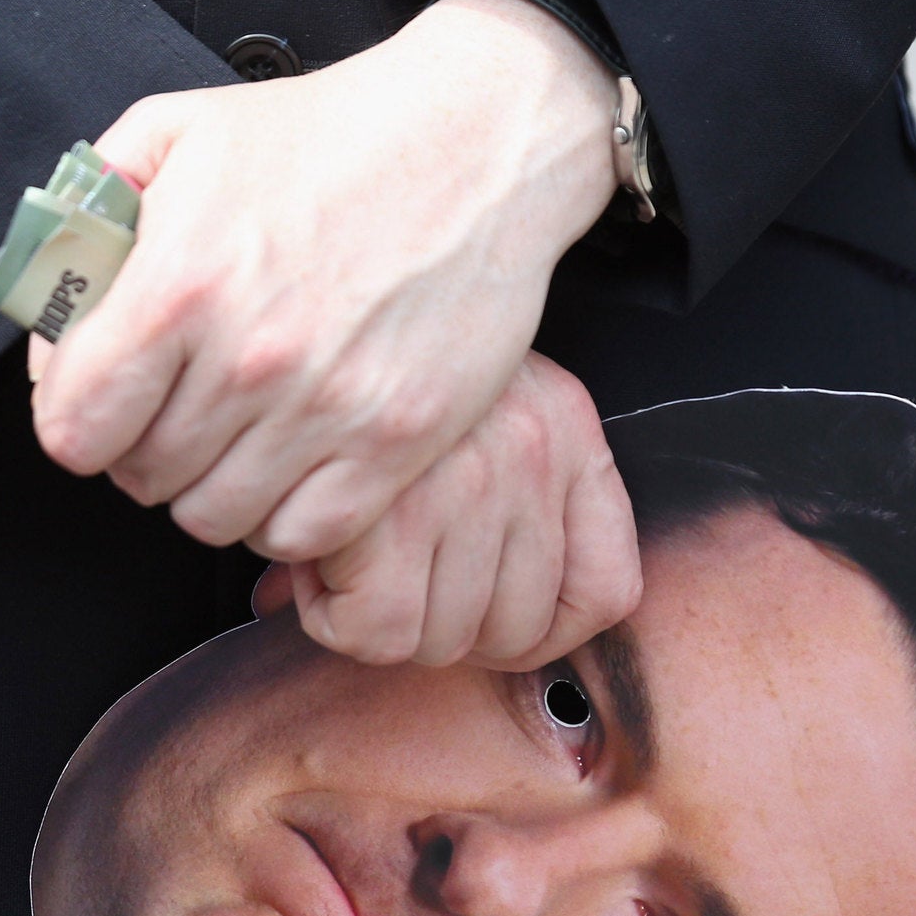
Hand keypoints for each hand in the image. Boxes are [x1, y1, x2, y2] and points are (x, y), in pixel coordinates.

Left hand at [29, 0, 619, 564]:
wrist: (478, 139)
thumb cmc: (323, 134)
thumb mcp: (177, 131)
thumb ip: (88, 214)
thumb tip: (47, 308)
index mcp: (177, 284)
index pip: (72, 429)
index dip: (76, 418)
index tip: (105, 398)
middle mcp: (248, 359)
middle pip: (141, 478)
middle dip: (144, 448)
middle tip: (181, 405)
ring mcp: (327, 408)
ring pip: (215, 519)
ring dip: (212, 485)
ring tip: (237, 433)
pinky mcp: (397, 442)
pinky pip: (302, 534)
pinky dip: (285, 513)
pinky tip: (294, 461)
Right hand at [251, 352, 640, 670]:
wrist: (308, 274)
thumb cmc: (374, 351)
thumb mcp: (469, 394)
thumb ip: (492, 499)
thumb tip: (432, 618)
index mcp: (566, 428)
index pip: (607, 592)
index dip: (544, 633)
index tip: (483, 621)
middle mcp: (531, 456)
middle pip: (513, 632)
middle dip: (439, 624)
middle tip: (383, 574)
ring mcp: (466, 484)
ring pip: (439, 642)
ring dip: (376, 617)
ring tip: (340, 551)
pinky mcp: (389, 512)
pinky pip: (376, 634)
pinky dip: (330, 616)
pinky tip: (310, 559)